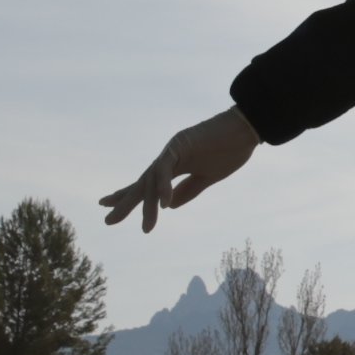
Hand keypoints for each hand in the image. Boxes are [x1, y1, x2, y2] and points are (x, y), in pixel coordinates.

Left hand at [99, 109, 260, 229]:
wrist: (247, 127)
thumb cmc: (231, 149)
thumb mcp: (209, 176)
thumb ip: (189, 190)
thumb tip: (168, 206)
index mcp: (175, 164)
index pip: (147, 183)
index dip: (128, 195)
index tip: (109, 207)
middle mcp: (169, 157)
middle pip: (142, 182)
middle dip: (125, 201)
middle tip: (108, 220)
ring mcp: (173, 149)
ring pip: (152, 179)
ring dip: (148, 204)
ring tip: (146, 228)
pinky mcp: (181, 144)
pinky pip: (167, 168)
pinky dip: (164, 186)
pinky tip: (163, 204)